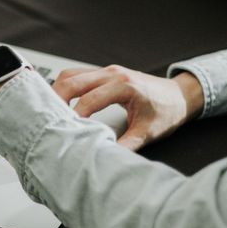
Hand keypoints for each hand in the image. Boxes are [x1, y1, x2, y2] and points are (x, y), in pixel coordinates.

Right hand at [52, 65, 203, 150]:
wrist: (180, 95)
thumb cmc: (167, 110)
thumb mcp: (148, 132)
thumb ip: (126, 145)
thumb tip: (105, 157)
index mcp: (124, 85)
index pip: (89, 99)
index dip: (74, 116)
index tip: (65, 130)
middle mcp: (113, 73)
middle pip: (72, 80)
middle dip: (56, 99)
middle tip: (46, 118)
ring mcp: (107, 71)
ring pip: (71, 74)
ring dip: (57, 90)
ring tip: (49, 110)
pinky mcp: (104, 74)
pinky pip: (77, 75)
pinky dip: (65, 87)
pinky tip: (59, 102)